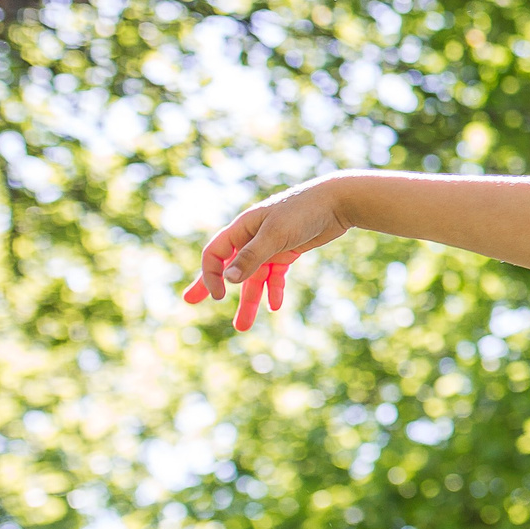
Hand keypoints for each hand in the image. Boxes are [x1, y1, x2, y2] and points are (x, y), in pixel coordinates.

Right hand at [183, 177, 353, 331]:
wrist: (338, 200)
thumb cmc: (304, 211)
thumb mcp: (275, 234)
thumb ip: (252, 256)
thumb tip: (227, 278)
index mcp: (243, 228)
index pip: (215, 254)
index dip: (210, 275)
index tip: (217, 297)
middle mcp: (253, 236)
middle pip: (229, 266)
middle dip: (212, 286)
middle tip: (191, 303)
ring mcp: (271, 244)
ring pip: (255, 276)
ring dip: (250, 300)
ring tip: (242, 327)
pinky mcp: (289, 249)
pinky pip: (275, 273)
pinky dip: (274, 289)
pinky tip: (274, 306)